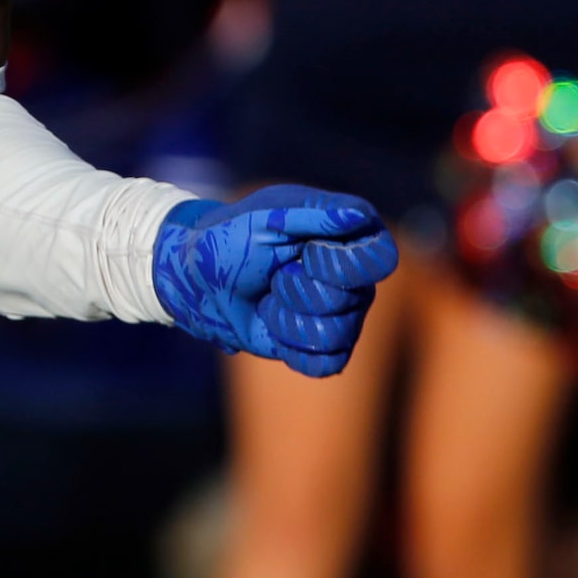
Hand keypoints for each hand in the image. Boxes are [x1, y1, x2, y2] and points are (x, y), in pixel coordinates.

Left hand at [153, 187, 398, 376]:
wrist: (199, 281)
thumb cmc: (233, 238)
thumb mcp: (267, 217)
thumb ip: (316, 215)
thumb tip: (359, 217)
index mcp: (351, 236)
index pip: (379, 259)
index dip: (341, 263)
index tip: (307, 253)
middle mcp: (355, 279)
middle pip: (349, 300)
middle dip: (297, 289)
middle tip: (274, 274)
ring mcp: (343, 315)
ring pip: (334, 334)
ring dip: (286, 318)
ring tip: (269, 299)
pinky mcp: (324, 348)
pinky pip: (323, 363)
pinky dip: (288, 345)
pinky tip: (272, 326)